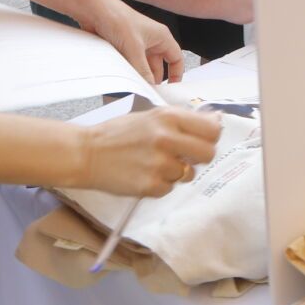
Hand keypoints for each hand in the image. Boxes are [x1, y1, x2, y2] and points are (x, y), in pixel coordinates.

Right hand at [72, 106, 221, 197]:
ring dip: (176, 172)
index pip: (212, 130)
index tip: (202, 140)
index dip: (210, 137)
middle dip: (199, 157)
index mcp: (169, 117)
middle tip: (184, 156)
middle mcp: (167, 139)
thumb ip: (183, 120)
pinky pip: (169, 188)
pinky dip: (160, 184)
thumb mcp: (152, 116)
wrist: (87, 153)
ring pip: (188, 174)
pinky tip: (144, 174)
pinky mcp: (150, 186)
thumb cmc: (119, 133)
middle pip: (208, 154)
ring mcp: (159, 164)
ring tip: (155, 164)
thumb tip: (217, 120)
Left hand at [74, 0, 185, 85]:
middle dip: (152, 79)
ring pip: (142, 66)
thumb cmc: (117, 19)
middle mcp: (151, 40)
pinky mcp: (123, 46)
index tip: (170, 88)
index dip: (176, 73)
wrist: (93, 11)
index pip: (176, 58)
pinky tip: (122, 79)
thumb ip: (143, 71)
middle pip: (158, 65)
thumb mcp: (134, 49)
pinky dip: (127, 72)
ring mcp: (136, 44)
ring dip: (138, 75)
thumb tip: (149, 87)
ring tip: (132, 87)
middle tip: (147, 93)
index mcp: (161, 36)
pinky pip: (129, 64)